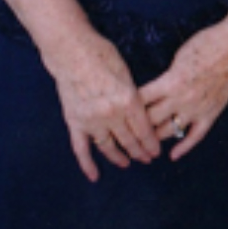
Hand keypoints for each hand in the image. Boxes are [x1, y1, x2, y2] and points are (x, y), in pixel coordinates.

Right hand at [47, 30, 160, 181]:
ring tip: (127, 163)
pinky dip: (88, 164)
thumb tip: (140, 110)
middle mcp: (112, 115)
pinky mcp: (75, 122)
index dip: (151, 143)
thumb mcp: (126, 72)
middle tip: (147, 159)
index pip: (144, 129)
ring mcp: (92, 121)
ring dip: (119, 157)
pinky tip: (95, 176)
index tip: (156, 151)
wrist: (72, 52)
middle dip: (140, 151)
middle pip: (129, 140)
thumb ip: (133, 94)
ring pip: (108, 146)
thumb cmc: (101, 54)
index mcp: (128, 100)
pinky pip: (81, 149)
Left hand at [140, 7, 227, 158]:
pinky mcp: (211, 114)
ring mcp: (197, 109)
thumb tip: (154, 89)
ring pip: (168, 131)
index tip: (119, 111)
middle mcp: (181, 99)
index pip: (141, 100)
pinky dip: (183, 148)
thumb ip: (166, 76)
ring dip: (154, 138)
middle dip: (136, 127)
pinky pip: (194, 137)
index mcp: (171, 81)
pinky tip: (173, 155)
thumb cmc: (207, 43)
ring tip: (142, 144)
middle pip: (150, 120)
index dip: (127, 107)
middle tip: (125, 133)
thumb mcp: (179, 56)